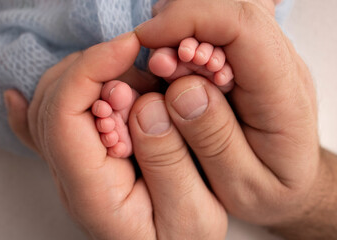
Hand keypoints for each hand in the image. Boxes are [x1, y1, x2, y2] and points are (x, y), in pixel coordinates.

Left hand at [4, 33, 226, 238]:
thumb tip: (149, 103)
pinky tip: (21, 97)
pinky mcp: (84, 162)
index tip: (129, 46)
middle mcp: (72, 178)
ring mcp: (73, 169)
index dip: (91, 70)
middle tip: (145, 73)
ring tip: (136, 87)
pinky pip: (46, 128)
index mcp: (92, 193)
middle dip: (97, 71)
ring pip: (54, 105)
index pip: (63, 117)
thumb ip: (170, 161)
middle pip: (52, 103)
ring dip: (94, 79)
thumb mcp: (191, 214)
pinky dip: (45, 104)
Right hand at [136, 0, 335, 234]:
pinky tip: (177, 64)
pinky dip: (189, 39)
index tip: (146, 40)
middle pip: (231, 11)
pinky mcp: (251, 62)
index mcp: (282, 95)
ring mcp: (267, 60)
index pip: (243, 26)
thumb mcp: (242, 184)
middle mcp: (280, 67)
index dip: (189, 19)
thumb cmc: (270, 190)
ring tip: (165, 69)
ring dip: (183, 32)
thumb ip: (215, 140)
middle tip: (156, 66)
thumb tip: (181, 90)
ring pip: (224, 16)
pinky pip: (220, 32)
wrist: (292, 184)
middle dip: (181, 26)